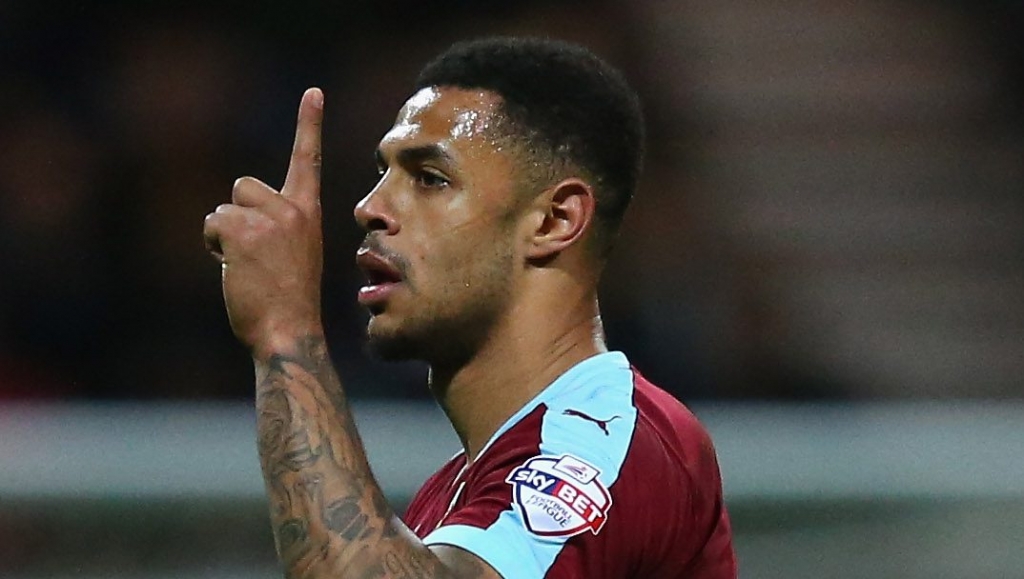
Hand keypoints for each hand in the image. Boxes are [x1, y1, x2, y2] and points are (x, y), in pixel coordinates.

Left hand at [203, 88, 325, 357]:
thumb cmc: (289, 301)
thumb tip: (235, 219)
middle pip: (244, 186)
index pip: (308, 160)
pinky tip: (235, 269)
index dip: (309, 123)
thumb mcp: (296, 253)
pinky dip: (215, 246)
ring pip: (225, 208)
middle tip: (256, 255)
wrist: (289, 330)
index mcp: (308, 214)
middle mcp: (292, 210)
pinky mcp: (244, 231)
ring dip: (225, 236)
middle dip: (239, 215)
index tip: (313, 91)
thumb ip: (277, 227)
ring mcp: (269, 220)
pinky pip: (213, 224)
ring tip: (247, 267)